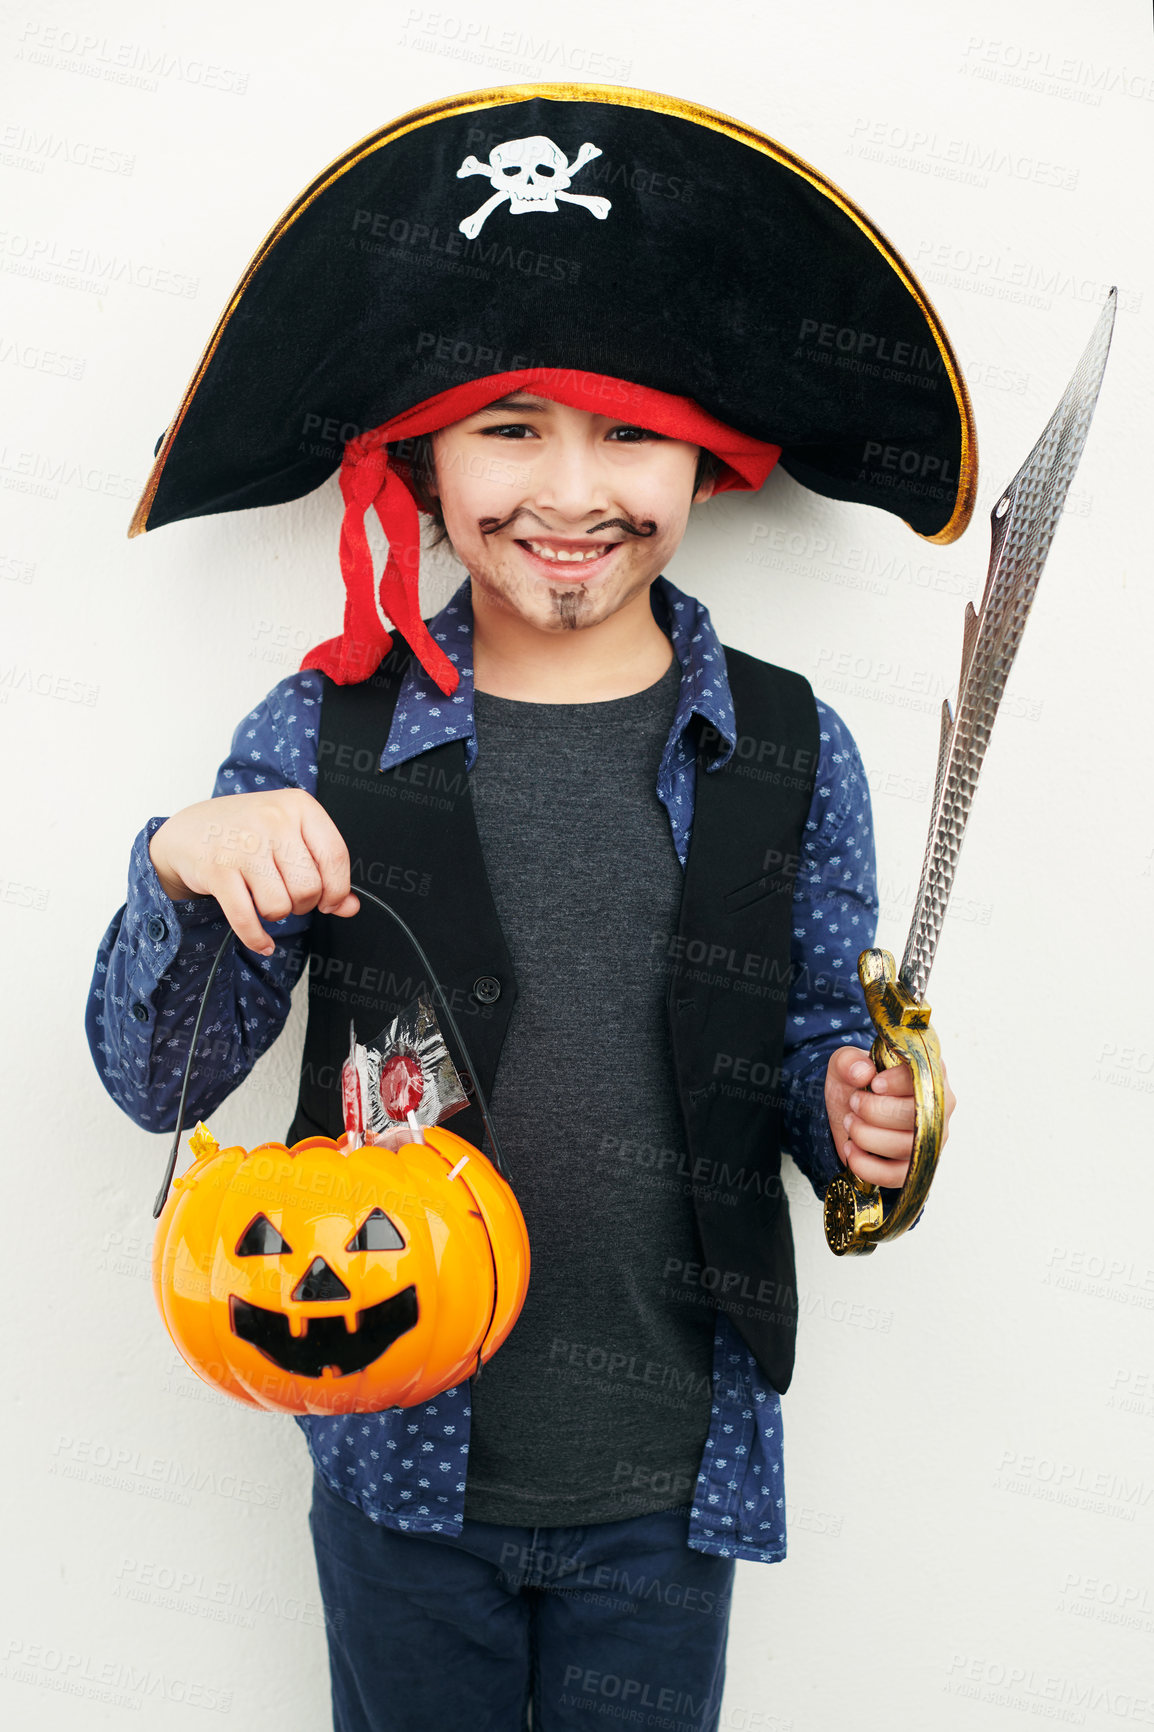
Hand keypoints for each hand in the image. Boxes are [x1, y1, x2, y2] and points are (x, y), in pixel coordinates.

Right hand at [149, 789, 358, 956]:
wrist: (190, 830)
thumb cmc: (248, 832)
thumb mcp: (292, 837)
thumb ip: (326, 870)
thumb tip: (349, 907)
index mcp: (299, 806)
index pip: (335, 856)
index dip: (337, 889)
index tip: (330, 901)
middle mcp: (272, 820)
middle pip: (309, 887)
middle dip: (304, 903)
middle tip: (290, 895)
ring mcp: (243, 844)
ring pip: (280, 905)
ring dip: (277, 914)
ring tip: (267, 900)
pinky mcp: (217, 869)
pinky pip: (247, 919)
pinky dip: (257, 938)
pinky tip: (262, 940)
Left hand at [825, 1043, 955, 1188]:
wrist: (848, 1112)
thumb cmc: (857, 1083)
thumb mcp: (846, 1064)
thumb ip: (849, 1061)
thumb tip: (862, 1073)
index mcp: (930, 1073)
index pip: (927, 1078)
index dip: (899, 1083)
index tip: (873, 1084)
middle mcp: (939, 1107)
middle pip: (916, 1116)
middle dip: (875, 1111)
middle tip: (853, 1102)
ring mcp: (931, 1140)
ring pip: (906, 1147)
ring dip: (867, 1136)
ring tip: (849, 1122)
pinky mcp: (916, 1167)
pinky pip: (897, 1176)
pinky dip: (867, 1166)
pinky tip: (850, 1150)